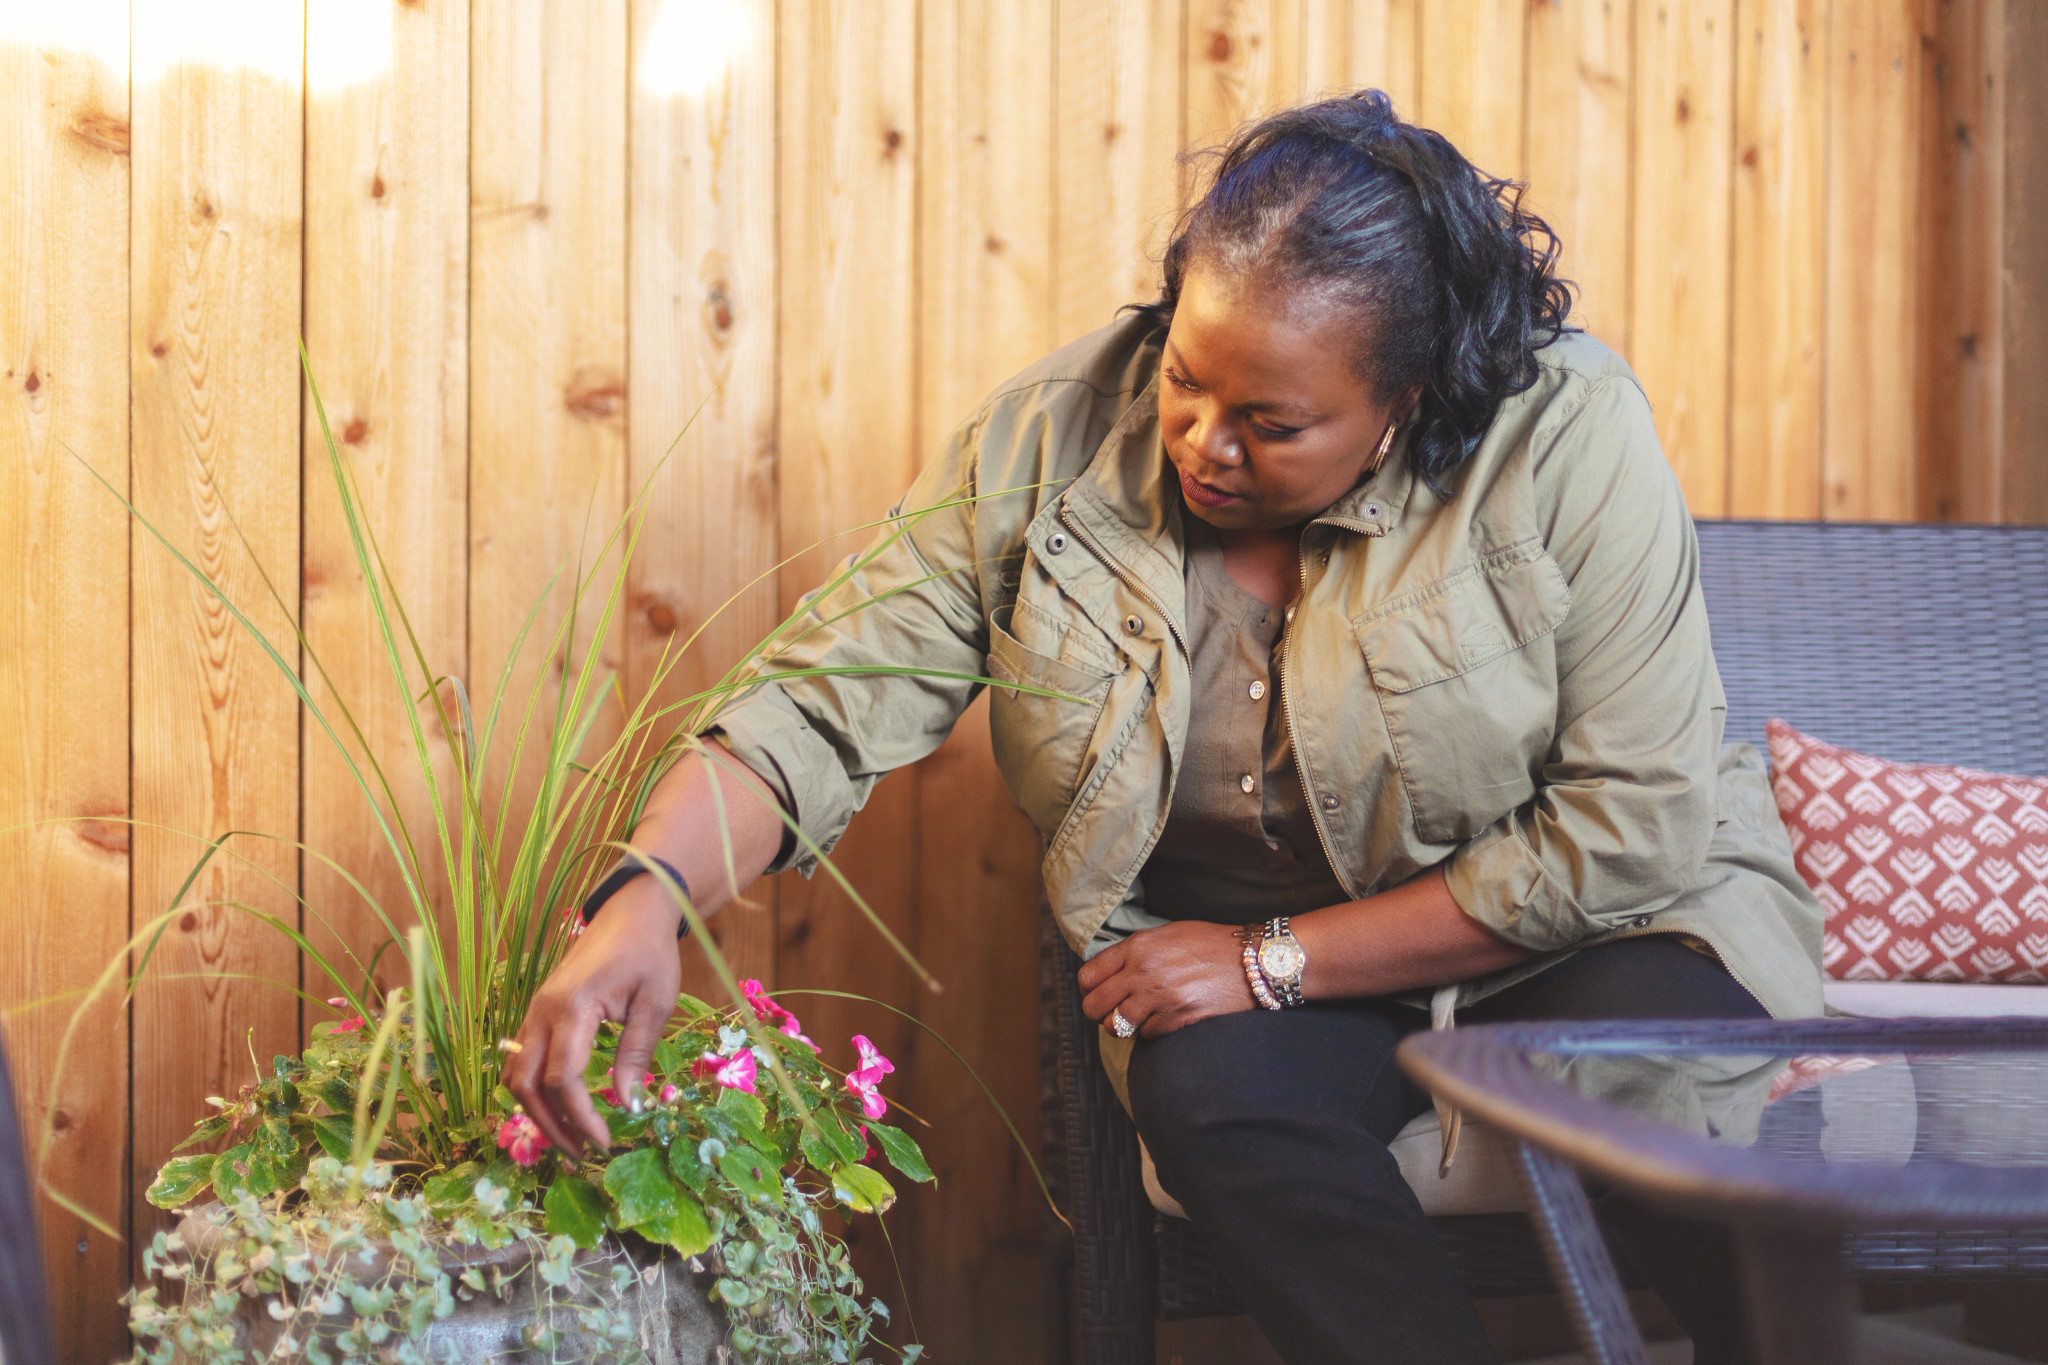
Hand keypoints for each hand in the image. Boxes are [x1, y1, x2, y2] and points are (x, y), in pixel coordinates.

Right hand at [504, 879, 682, 1160]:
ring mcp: (534, 1011)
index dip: (581, 1117)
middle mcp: (541, 1012)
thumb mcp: (656, 1002)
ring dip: (537, 1111)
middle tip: (582, 1154)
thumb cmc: (649, 952)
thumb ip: (636, 1053)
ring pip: (515, 1075)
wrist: (631, 911)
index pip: (562, 1079)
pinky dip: (533, 1090)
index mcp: (572, 1007)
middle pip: (525, 1084)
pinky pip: (521, 1059)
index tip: (606, 1143)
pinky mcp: (537, 1013)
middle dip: (551, 1125)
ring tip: (571, 1138)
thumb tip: (627, 1106)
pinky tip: (561, 1107)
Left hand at [1076, 921, 1256, 1038]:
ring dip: (1122, 1026)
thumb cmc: (1211, 944)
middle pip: (1094, 1006)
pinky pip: (1145, 1035)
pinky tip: (1162, 1019)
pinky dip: (1149, 1031)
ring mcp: (1160, 997)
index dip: (1089, 988)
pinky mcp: (1177, 1018)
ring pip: (1115, 1026)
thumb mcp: (1167, 933)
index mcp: (1138, 946)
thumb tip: (1109, 971)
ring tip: (1136, 1018)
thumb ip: (1135, 951)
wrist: (1251, 961)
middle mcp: (1143, 971)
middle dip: (1099, 1012)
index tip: (1098, 992)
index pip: (1088, 976)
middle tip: (1112, 1011)